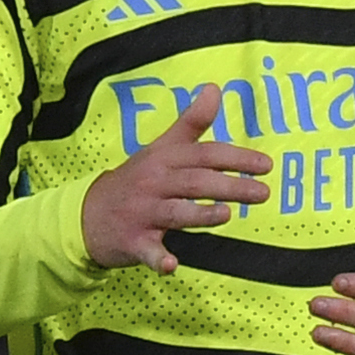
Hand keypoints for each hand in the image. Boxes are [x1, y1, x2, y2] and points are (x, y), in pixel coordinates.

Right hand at [81, 85, 271, 273]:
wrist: (88, 213)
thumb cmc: (136, 179)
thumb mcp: (161, 147)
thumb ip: (191, 121)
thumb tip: (215, 88)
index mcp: (164, 159)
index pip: (204, 154)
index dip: (235, 157)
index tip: (265, 165)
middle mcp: (154, 183)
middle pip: (195, 182)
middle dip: (230, 186)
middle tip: (263, 193)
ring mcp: (142, 213)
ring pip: (175, 213)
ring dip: (200, 215)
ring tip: (227, 214)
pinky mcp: (133, 241)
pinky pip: (148, 251)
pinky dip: (159, 259)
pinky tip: (171, 265)